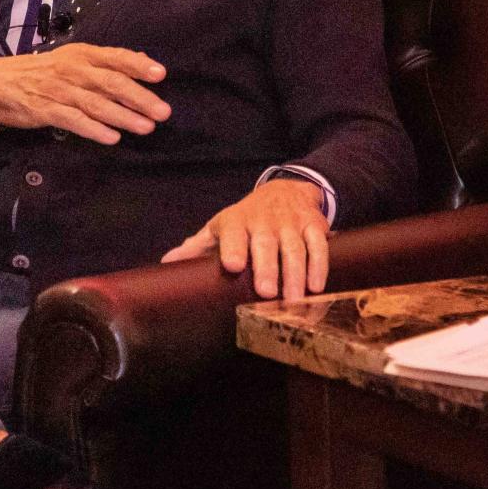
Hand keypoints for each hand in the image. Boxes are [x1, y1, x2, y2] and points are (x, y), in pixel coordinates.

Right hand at [0, 43, 170, 144]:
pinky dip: (93, 129)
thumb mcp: (73, 60)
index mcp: (81, 54)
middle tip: (163, 111)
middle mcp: (72, 69)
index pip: (115, 57)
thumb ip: (107, 63)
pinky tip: (112, 138)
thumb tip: (145, 63)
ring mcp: (58, 90)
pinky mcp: (45, 110)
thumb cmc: (43, 72)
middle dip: (139, 97)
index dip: (138, 65)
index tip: (161, 75)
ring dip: (122, 116)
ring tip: (145, 127)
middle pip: (110, 82)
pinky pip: (73, 120)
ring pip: (95, 103)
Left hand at [160, 177, 329, 300]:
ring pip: (294, 247)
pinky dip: (319, 266)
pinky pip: (319, 246)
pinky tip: (316, 286)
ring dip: (295, 273)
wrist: (286, 189)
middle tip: (266, 292)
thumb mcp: (221, 226)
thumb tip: (168, 262)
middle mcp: (264, 221)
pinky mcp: (313, 225)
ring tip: (293, 299)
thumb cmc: (247, 218)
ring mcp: (290, 223)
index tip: (232, 265)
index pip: (233, 232)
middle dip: (267, 266)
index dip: (233, 247)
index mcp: (237, 222)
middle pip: (265, 243)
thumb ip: (198, 246)